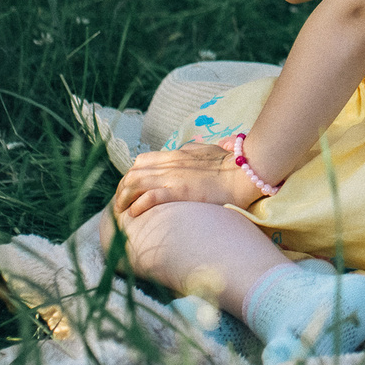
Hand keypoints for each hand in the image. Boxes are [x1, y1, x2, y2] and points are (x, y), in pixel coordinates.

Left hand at [111, 143, 262, 218]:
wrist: (244, 172)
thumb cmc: (231, 163)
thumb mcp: (207, 151)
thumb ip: (193, 152)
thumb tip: (186, 152)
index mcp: (175, 155)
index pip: (142, 161)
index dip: (131, 176)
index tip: (130, 190)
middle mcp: (169, 165)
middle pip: (132, 173)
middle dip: (121, 190)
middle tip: (120, 205)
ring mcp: (173, 178)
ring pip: (134, 183)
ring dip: (123, 198)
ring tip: (122, 212)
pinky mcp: (179, 192)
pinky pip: (150, 197)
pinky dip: (138, 205)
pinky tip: (135, 213)